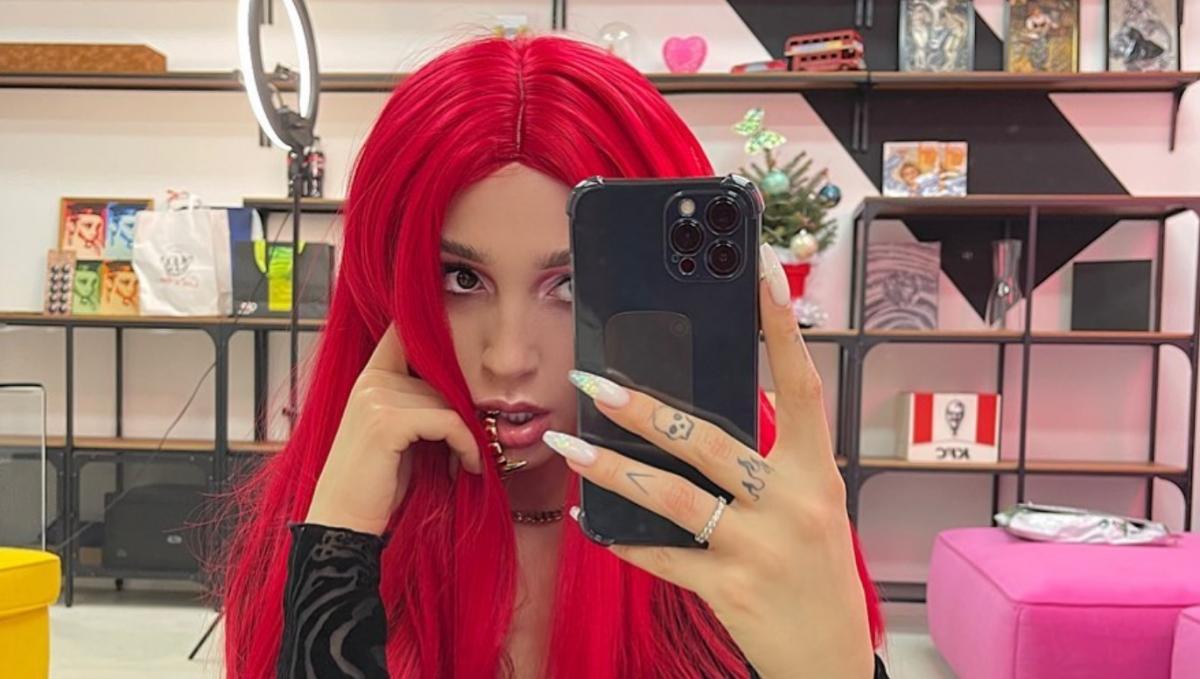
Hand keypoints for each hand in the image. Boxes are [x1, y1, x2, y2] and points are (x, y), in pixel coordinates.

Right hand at [305, 326, 482, 534]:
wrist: (343, 522)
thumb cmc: (376, 482)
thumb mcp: (400, 433)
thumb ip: (421, 402)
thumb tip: (470, 389)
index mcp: (370, 377)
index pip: (408, 334)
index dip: (439, 336)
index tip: (468, 356)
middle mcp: (371, 381)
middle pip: (442, 377)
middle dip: (464, 411)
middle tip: (473, 444)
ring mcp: (376, 398)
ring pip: (448, 401)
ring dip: (468, 434)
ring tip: (467, 460)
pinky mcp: (387, 422)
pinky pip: (448, 422)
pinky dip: (467, 445)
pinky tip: (469, 466)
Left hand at [544, 245, 875, 677]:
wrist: (828, 664)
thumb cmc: (817, 576)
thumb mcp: (808, 510)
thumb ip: (767, 466)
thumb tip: (697, 420)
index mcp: (817, 475)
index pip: (802, 387)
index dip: (783, 328)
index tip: (760, 274)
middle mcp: (793, 505)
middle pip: (709, 442)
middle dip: (646, 409)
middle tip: (595, 383)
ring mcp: (760, 549)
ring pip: (672, 496)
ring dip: (610, 468)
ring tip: (566, 443)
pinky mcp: (730, 590)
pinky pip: (661, 555)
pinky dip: (619, 536)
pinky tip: (587, 516)